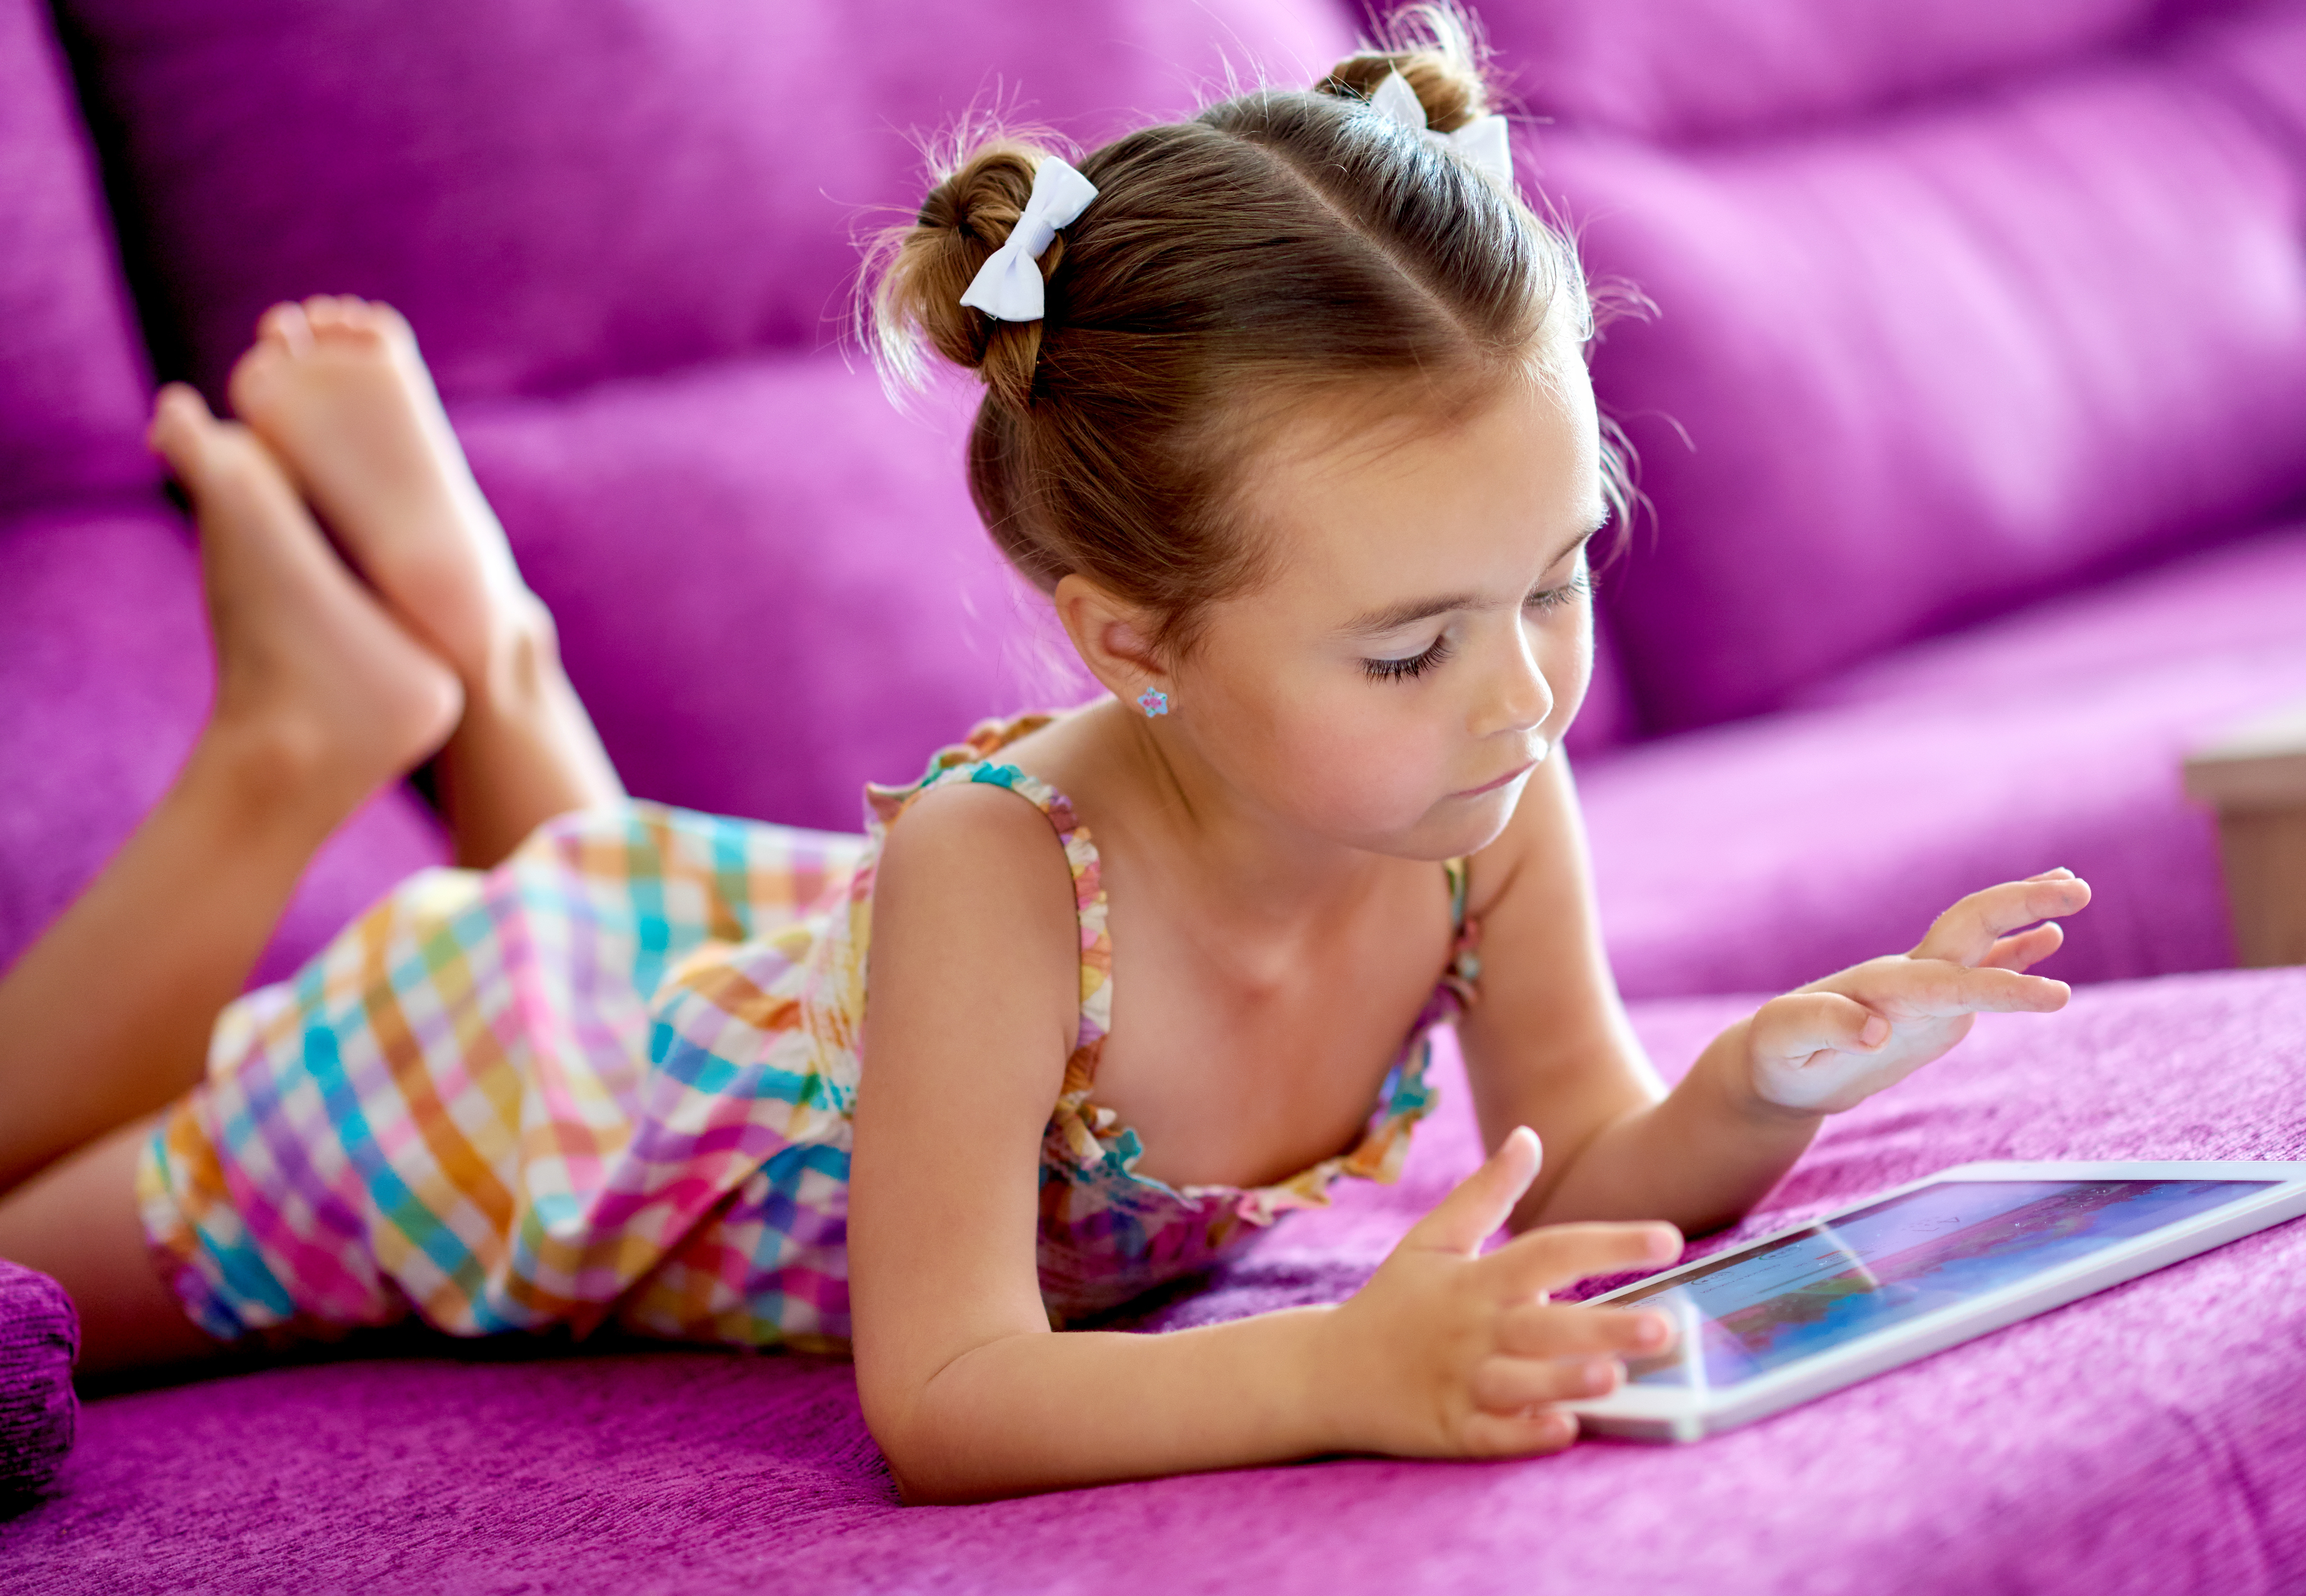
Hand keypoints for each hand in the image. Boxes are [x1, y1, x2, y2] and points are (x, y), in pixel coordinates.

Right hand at [1314, 1127, 1681, 1457]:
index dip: (1609, 1242)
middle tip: (1665, 1327)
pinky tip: (1563, 1431)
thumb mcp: (1432, 1239)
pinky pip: (1491, 1436)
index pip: (1549, 1251)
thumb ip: (1486, 1193)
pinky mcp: (1449, 1430)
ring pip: (1519, 1382)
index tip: (1670, 1239)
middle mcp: (1472, 1329)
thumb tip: (1529, 1136)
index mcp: (1475, 1279)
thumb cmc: (1394, 1303)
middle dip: (1603, 1326)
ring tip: (1617, 1378)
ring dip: (1566, 1380)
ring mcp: (1459, 1382)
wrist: (1327, 1372)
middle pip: (1543, 1324)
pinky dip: (1524, 1434)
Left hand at [1743, 869, 2090, 1114]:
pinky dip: (2017, 952)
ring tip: (2073, 887)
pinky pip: (1982, 971)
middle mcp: (1910, 978)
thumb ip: (1826, 1028)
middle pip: (1972, 927)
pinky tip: (2049, 937)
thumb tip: (1878, 1029)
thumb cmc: (1777, 1056)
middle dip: (2021, 904)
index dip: (2002, 986)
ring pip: (1982, 939)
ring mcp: (1925, 989)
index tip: (2054, 995)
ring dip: (2025, 912)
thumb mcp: (1785, 1043)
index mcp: (1883, 987)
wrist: (1775, 1066)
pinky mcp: (1932, 1007)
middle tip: (2077, 888)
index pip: (1952, 981)